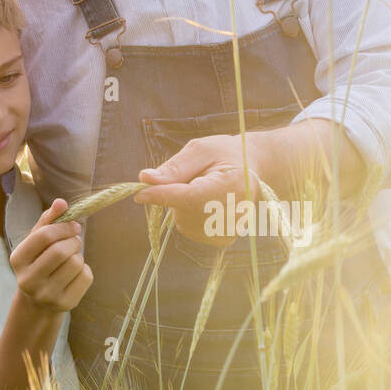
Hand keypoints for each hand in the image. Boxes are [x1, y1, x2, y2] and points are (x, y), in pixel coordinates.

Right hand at [9, 199, 92, 311]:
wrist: (38, 302)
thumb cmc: (38, 263)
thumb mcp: (36, 242)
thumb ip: (47, 220)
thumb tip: (61, 202)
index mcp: (17, 259)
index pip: (44, 236)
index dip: (63, 227)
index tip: (73, 225)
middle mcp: (28, 280)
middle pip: (61, 251)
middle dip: (74, 240)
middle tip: (75, 240)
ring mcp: (46, 295)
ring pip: (75, 263)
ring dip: (79, 255)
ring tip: (72, 257)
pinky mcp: (65, 304)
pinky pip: (85, 277)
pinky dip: (85, 270)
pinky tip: (75, 273)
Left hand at [133, 134, 263, 246]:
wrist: (250, 169)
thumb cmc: (224, 154)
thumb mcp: (201, 150)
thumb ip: (175, 166)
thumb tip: (146, 179)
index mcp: (235, 185)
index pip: (192, 197)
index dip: (164, 195)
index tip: (140, 193)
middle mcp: (236, 214)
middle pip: (185, 211)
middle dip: (174, 194)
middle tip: (192, 177)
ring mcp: (231, 230)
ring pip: (183, 221)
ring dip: (181, 205)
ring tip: (202, 188)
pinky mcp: (223, 239)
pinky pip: (188, 228)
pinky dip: (187, 214)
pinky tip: (204, 203)